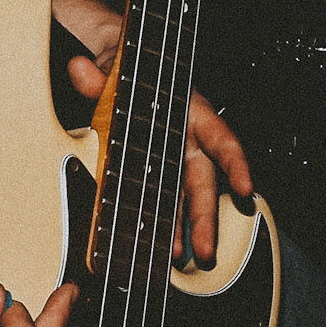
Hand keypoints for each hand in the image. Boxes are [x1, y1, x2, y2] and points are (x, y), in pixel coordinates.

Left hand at [65, 54, 252, 270]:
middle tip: (205, 251)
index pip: (221, 138)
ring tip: (179, 258)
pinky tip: (159, 246)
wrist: (119, 68)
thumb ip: (99, 76)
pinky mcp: (157, 172)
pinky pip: (164, 200)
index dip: (236, 164)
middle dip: (206, 220)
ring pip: (185, 199)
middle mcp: (189, 140)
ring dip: (185, 230)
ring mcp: (175, 159)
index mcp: (190, 112)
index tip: (246, 187)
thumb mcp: (116, 70)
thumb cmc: (130, 70)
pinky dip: (163, 223)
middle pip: (204, 183)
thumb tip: (79, 70)